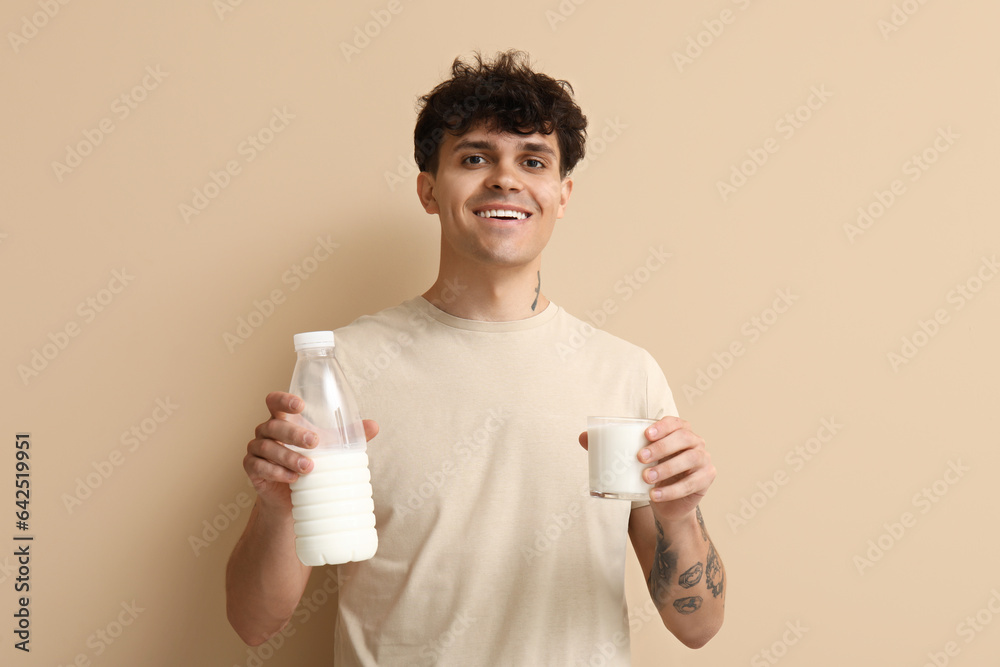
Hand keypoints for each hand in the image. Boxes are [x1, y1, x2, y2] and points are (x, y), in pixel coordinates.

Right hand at [244, 391, 378, 509]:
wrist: (292, 497)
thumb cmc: (311, 462)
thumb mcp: (331, 447)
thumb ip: (350, 435)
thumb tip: (374, 426)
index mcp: (283, 419)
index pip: (275, 401)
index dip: (284, 399)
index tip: (301, 404)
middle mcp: (267, 431)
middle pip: (274, 425)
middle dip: (294, 433)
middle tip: (314, 442)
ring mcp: (256, 449)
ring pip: (267, 447)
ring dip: (288, 457)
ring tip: (309, 467)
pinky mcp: (252, 469)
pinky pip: (259, 467)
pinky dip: (276, 472)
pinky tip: (293, 478)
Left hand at [578, 416, 714, 522]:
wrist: (667, 503)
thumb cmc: (649, 473)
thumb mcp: (632, 460)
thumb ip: (610, 447)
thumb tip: (582, 437)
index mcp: (679, 430)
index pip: (675, 421)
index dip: (663, 426)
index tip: (645, 434)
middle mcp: (695, 441)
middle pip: (684, 438)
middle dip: (662, 447)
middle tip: (640, 458)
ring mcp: (704, 459)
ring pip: (691, 459)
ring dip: (668, 468)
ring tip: (646, 478)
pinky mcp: (707, 478)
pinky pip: (693, 483)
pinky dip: (673, 490)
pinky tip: (655, 495)